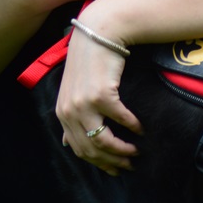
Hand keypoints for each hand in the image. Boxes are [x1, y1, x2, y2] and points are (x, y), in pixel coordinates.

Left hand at [56, 17, 142, 175]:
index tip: (115, 169)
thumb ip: (70, 116)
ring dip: (123, 150)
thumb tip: (67, 143)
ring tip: (136, 151)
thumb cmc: (88, 61)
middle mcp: (69, 111)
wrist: (98, 34)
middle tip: (130, 165)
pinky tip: (141, 128)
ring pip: (104, 141)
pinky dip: (133, 127)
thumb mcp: (72, 90)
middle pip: (92, 150)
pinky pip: (121, 120)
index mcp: (62, 113)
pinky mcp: (101, 95)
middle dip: (112, 162)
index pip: (79, 150)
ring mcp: (84, 104)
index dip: (99, 163)